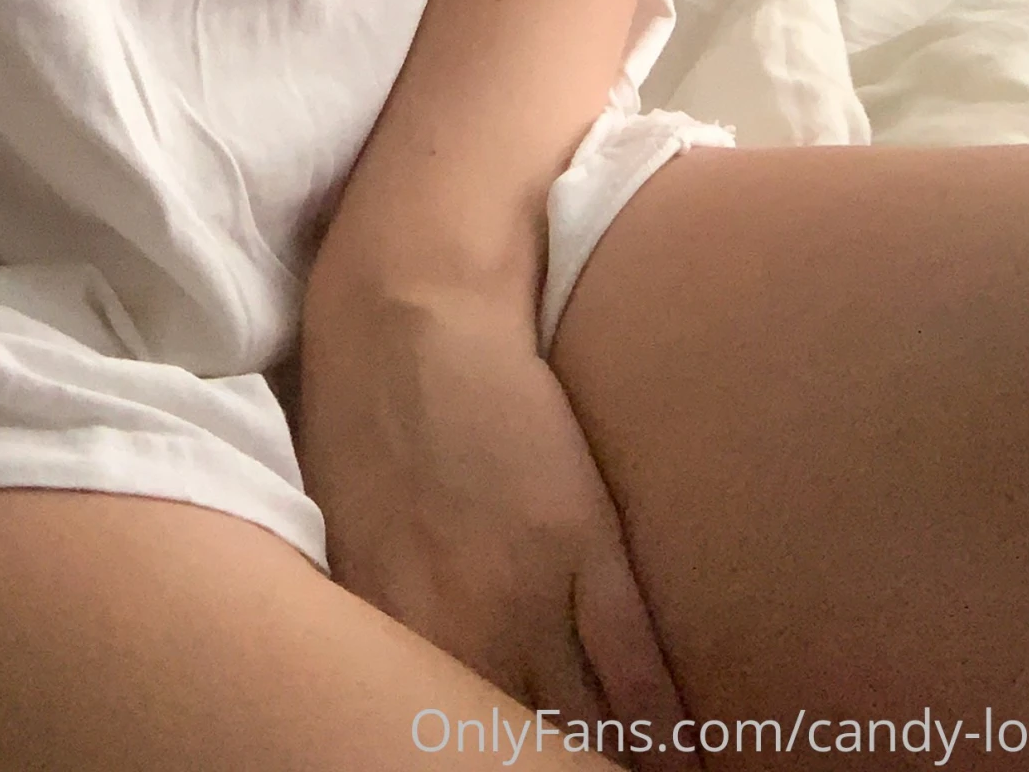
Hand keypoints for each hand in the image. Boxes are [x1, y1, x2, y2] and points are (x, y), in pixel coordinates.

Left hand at [294, 272, 693, 761]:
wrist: (408, 303)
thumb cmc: (358, 407)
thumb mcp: (344, 533)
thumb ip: (379, 621)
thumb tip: (401, 680)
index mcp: (386, 627)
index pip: (437, 737)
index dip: (470, 760)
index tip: (487, 767)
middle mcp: (456, 627)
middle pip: (512, 743)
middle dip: (539, 767)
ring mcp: (527, 590)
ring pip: (583, 724)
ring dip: (606, 760)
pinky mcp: (583, 543)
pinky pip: (634, 666)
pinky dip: (663, 724)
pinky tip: (684, 756)